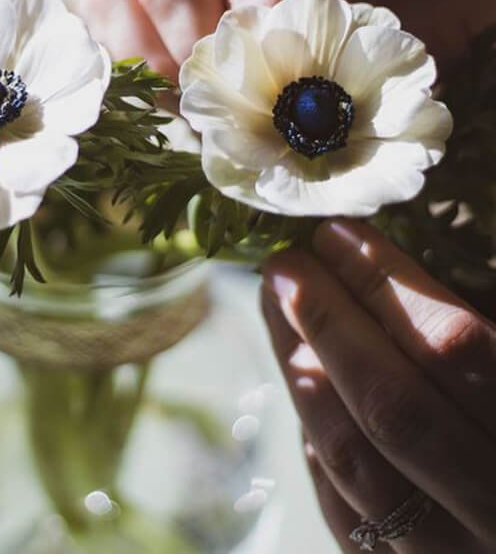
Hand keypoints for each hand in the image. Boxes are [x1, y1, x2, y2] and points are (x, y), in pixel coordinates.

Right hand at [79, 0, 495, 77]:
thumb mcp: (424, 12)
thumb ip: (356, 55)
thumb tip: (285, 118)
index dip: (262, 37)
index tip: (284, 91)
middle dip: (200, 62)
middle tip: (241, 109)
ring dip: (157, 66)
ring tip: (210, 98)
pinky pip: (103, 8)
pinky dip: (131, 61)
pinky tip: (179, 84)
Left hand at [261, 219, 495, 551]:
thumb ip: (483, 342)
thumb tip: (403, 272)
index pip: (455, 348)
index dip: (387, 282)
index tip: (338, 233)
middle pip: (391, 405)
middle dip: (327, 321)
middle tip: (285, 264)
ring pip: (355, 464)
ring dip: (303, 373)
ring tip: (276, 309)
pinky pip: (351, 518)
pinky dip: (320, 446)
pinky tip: (305, 391)